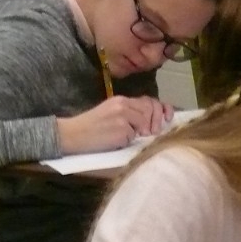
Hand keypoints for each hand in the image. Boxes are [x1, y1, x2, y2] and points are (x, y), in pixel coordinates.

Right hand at [56, 96, 173, 153]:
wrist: (72, 134)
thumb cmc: (92, 128)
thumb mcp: (112, 114)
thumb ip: (131, 114)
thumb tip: (152, 123)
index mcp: (122, 100)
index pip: (149, 100)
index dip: (162, 109)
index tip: (168, 118)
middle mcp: (124, 104)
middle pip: (151, 110)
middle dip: (154, 123)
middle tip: (148, 133)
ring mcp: (123, 116)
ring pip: (145, 124)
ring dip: (139, 133)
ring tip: (124, 136)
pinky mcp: (121, 128)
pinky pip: (134, 136)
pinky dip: (127, 141)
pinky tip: (115, 140)